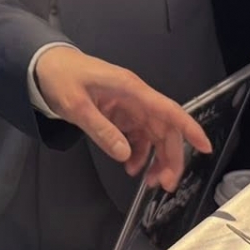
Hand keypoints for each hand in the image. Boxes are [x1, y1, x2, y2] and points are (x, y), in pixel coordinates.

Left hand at [32, 45, 212, 189]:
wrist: (43, 64)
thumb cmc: (60, 77)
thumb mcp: (76, 106)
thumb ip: (101, 130)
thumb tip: (125, 155)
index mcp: (131, 89)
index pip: (168, 110)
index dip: (189, 129)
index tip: (205, 148)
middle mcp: (135, 98)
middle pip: (164, 129)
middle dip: (170, 157)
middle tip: (165, 185)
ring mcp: (128, 106)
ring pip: (152, 135)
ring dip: (155, 159)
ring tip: (148, 183)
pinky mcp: (118, 113)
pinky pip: (136, 136)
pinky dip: (137, 153)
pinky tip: (130, 167)